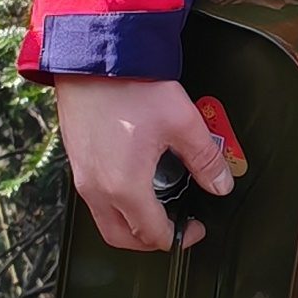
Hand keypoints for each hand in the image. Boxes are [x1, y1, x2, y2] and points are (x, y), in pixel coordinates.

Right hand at [56, 75, 229, 248]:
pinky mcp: (76, 160)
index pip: (152, 234)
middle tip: (174, 228)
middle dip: (151, 240)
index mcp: (124, 186)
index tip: (194, 228)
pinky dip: (116, 203)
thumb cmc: (130, 85)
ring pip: (105, 220)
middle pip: (122, 237)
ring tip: (157, 206)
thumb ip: (206, 159)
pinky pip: (94, 198)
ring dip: (131, 223)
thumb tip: (220, 183)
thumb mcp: (182, 122)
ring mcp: (82, 175)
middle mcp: (97, 188)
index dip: (178, 238)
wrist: (93, 57)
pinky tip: (135, 182)